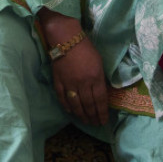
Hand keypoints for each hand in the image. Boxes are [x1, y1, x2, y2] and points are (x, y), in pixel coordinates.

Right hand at [39, 10, 107, 125]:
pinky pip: (62, 98)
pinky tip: (71, 112)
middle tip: (95, 124)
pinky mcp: (58, 81)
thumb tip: (101, 92)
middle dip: (93, 116)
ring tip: (85, 121)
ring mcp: (69, 83)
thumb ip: (100, 78)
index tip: (104, 121)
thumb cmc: (85, 46)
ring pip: (76, 104)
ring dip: (81, 115)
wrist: (65, 37)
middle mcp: (83, 83)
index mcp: (95, 77)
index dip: (102, 112)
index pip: (100, 100)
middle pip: (89, 105)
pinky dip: (66, 106)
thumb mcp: (99, 61)